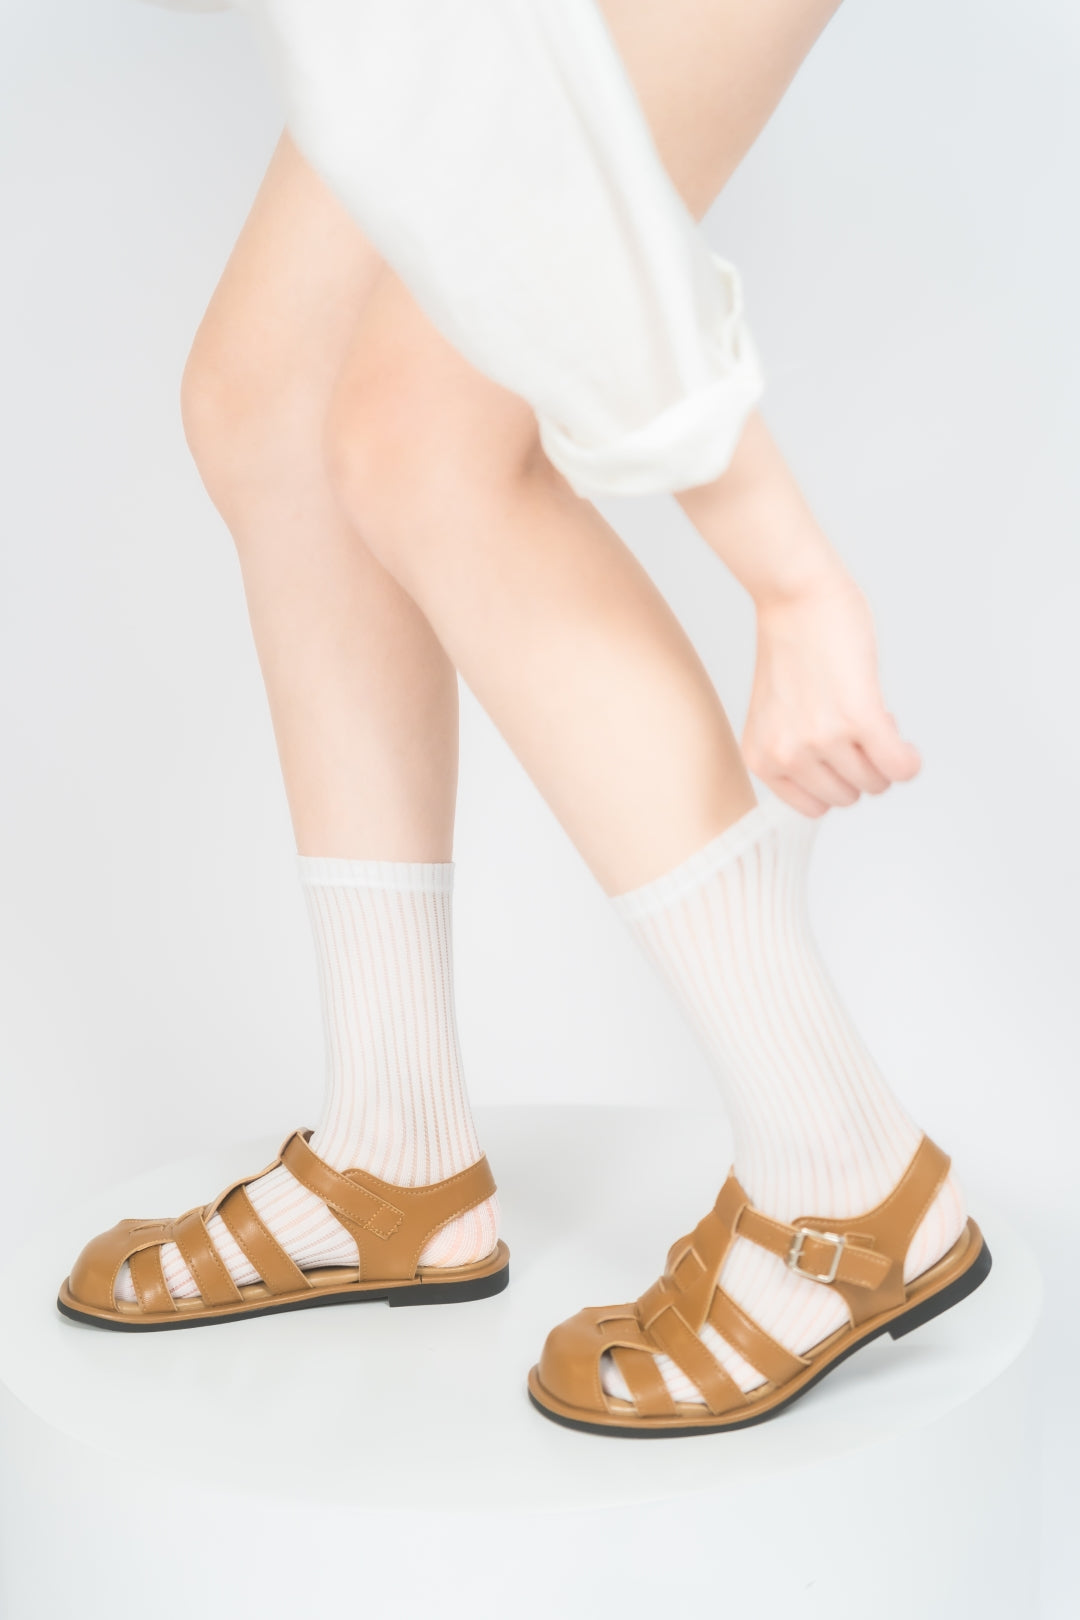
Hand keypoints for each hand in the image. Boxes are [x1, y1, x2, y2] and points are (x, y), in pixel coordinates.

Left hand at [742, 575, 921, 815]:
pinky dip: (910, 759)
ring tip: (868, 713)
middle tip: (855, 723)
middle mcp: (786, 755)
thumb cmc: (791, 646)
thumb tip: (854, 779)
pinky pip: (900, 766)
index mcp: (761, 759)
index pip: (817, 806)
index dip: (837, 777)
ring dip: (884, 755)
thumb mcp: (777, 714)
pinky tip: (903, 737)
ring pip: (876, 782)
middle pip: (850, 796)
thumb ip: (797, 752)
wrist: (795, 596)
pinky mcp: (856, 718)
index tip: (837, 748)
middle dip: (862, 764)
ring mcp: (820, 739)